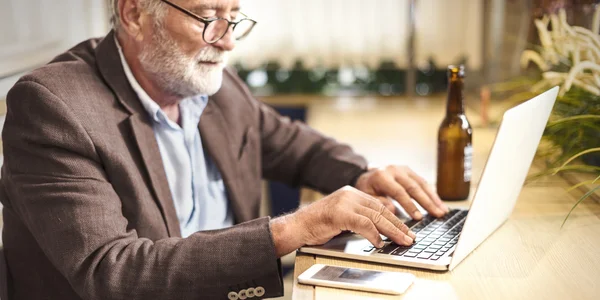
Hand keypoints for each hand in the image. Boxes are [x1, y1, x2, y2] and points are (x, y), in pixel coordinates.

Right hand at [270, 186, 415, 257]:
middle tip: (410, 237)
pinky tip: (379, 243)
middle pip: (381, 210)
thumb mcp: (343, 217)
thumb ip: (360, 217)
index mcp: (352, 193)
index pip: (379, 205)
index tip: (406, 230)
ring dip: (392, 231)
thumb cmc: (318, 224)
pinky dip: (374, 234)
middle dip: (398, 226)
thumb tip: (382, 227)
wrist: (297, 226)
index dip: (395, 219)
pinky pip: (363, 224)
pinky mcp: (340, 213)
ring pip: (376, 216)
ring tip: (402, 241)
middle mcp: (350, 194)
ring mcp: (345, 202)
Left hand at [355, 166, 448, 219]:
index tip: (418, 218)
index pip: (399, 192)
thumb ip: (378, 203)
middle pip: (414, 187)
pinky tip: (439, 204)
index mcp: (381, 176)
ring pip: (422, 183)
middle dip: (427, 202)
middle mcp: (394, 170)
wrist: (365, 176)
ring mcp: (403, 169)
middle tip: (438, 214)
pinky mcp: (409, 171)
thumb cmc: (366, 189)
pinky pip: (423, 182)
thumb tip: (393, 211)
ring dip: (433, 198)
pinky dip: (432, 194)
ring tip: (443, 211)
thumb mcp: (366, 197)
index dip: (409, 205)